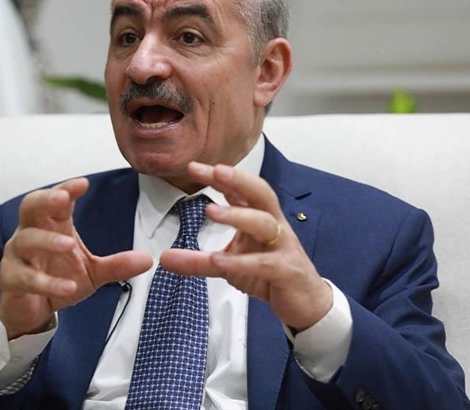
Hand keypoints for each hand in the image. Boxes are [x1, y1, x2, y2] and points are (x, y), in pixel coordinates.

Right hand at [0, 178, 152, 338]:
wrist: (29, 311)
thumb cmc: (56, 278)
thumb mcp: (92, 272)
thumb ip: (116, 265)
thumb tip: (148, 259)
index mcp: (51, 225)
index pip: (56, 199)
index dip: (67, 189)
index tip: (83, 183)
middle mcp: (30, 234)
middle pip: (29, 207)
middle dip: (45, 200)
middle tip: (62, 198)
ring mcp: (17, 257)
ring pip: (26, 240)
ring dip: (47, 241)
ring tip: (69, 245)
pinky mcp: (11, 281)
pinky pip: (26, 277)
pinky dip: (48, 282)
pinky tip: (67, 287)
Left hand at [160, 162, 331, 330]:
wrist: (305, 303)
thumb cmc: (269, 274)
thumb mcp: (229, 266)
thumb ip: (198, 260)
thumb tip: (164, 258)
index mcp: (260, 218)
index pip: (241, 190)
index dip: (220, 177)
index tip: (194, 167)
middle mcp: (274, 227)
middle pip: (262, 194)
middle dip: (239, 180)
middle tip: (215, 171)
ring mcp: (283, 247)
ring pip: (265, 223)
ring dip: (239, 215)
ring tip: (211, 211)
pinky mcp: (286, 271)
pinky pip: (264, 263)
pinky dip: (241, 261)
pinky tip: (220, 259)